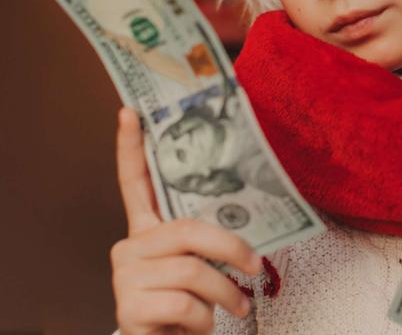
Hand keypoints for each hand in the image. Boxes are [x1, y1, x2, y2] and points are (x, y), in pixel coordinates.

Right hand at [111, 108, 262, 334]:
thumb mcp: (200, 268)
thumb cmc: (189, 306)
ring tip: (237, 307)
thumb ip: (207, 242)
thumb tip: (248, 232)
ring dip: (226, 295)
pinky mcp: (128, 306)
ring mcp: (124, 276)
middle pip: (188, 230)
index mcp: (147, 231)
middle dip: (232, 249)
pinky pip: (184, 303)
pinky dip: (205, 318)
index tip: (129, 111)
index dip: (132, 147)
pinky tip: (200, 324)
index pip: (135, 182)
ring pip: (192, 270)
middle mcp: (129, 246)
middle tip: (256, 268)